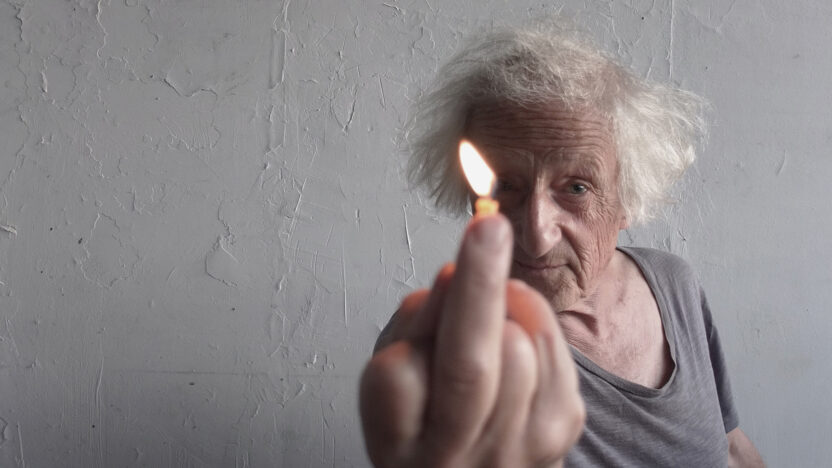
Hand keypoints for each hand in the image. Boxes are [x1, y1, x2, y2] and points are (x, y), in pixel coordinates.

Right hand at [359, 215, 584, 467]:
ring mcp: (517, 446)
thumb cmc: (429, 421)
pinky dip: (532, 320)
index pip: (398, 378)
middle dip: (479, 287)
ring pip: (520, 344)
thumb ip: (415, 331)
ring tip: (485, 322)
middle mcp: (458, 454)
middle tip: (487, 228)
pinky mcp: (562, 428)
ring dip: (504, 308)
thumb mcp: (394, 382)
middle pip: (470, 364)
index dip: (422, 320)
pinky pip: (553, 345)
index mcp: (401, 445)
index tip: (446, 265)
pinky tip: (513, 335)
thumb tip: (452, 275)